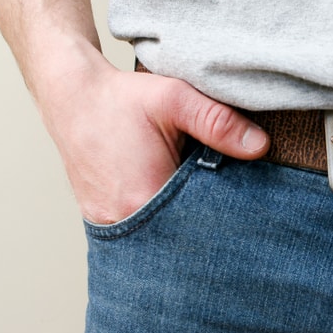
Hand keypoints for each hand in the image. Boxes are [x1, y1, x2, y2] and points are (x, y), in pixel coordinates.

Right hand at [40, 61, 268, 224]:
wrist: (72, 95)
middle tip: (237, 218)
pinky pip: (145, 231)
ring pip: (164, 237)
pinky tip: (181, 206)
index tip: (248, 214)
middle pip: (183, 237)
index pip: (201, 228)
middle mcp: (125, 221)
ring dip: (187, 226)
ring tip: (209, 211)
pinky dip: (166, 222)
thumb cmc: (122, 98)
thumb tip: (260, 146)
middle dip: (210, 228)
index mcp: (144, 199)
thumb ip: (218, 122)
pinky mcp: (104, 220)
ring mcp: (110, 224)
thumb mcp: (175, 99)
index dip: (227, 219)